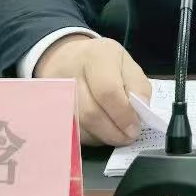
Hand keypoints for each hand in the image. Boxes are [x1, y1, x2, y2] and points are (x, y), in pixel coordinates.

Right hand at [35, 35, 151, 145]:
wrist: (66, 58)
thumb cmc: (103, 62)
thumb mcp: (126, 63)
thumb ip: (138, 86)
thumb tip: (140, 114)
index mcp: (95, 57)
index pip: (108, 91)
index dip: (123, 114)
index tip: (135, 128)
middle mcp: (72, 75)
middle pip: (91, 113)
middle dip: (114, 131)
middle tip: (129, 137)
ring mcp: (58, 96)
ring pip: (82, 127)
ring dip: (104, 137)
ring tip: (118, 135)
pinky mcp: (55, 112)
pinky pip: (74, 133)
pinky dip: (92, 137)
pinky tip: (102, 132)